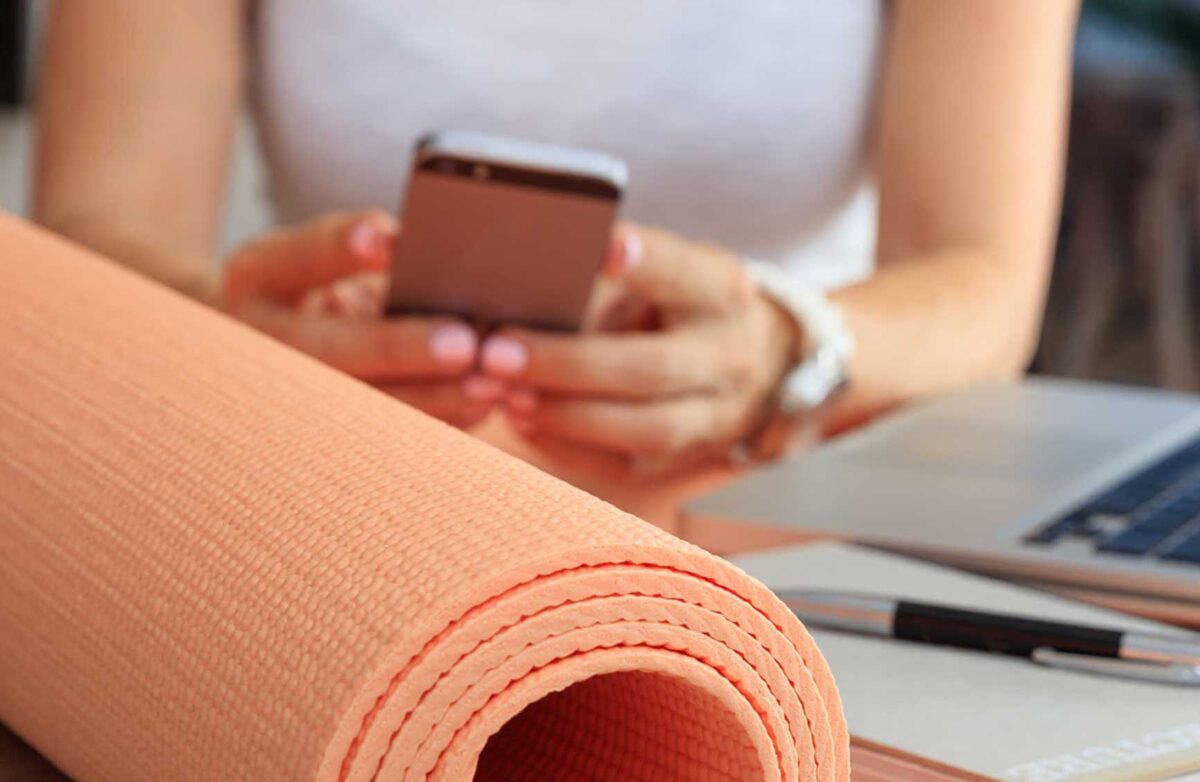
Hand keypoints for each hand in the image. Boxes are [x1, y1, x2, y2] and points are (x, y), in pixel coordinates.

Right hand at [220, 210, 488, 427]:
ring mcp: (284, 396)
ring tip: (489, 385)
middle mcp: (261, 340)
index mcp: (258, 277)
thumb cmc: (319, 288)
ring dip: (429, 397)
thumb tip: (443, 263)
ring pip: (358, 405)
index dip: (339, 248)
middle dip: (397, 347)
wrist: (271, 349)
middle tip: (463, 343)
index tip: (387, 239)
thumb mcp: (325, 261)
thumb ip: (373, 257)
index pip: (296, 256)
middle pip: (327, 350)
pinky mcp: (319, 434)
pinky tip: (480, 408)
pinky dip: (436, 421)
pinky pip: (382, 436)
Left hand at [478, 226, 799, 474]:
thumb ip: (609, 278)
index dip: (646, 261)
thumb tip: (524, 286)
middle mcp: (729, 356)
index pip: (684, 272)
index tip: (604, 245)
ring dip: (566, 415)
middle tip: (497, 352)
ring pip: (646, 430)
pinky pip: (626, 466)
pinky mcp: (688, 459)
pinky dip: (567, 444)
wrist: (753, 360)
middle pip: (652, 368)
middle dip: (568, 364)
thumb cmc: (681, 302)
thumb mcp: (665, 271)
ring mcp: (717, 416)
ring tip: (506, 395)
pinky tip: (523, 420)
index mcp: (720, 292)